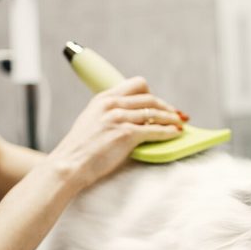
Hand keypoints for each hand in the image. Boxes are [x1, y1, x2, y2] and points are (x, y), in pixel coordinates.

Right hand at [47, 76, 183, 189]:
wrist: (69, 164)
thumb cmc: (80, 150)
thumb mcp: (92, 121)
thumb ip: (110, 114)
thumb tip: (134, 118)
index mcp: (103, 98)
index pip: (136, 84)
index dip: (152, 94)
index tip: (161, 103)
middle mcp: (112, 104)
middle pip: (150, 98)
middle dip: (167, 106)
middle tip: (177, 114)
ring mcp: (119, 118)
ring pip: (155, 113)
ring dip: (172, 118)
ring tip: (181, 123)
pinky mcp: (126, 134)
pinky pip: (155, 130)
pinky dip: (169, 132)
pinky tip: (176, 134)